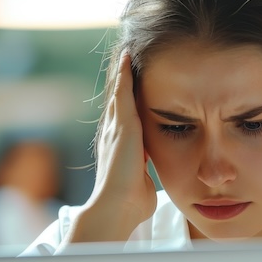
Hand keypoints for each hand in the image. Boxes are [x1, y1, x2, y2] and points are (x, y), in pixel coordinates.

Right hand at [73, 52, 157, 240]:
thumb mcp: (141, 182)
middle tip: (125, 58)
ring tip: (126, 52)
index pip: (124, 118)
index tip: (132, 85)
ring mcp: (116, 128)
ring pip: (119, 93)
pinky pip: (123, 93)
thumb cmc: (131, 203)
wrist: (116, 208)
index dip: (127, 101)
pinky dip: (124, 75)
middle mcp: (113, 134)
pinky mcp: (123, 126)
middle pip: (118, 101)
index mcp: (119, 147)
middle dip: (121, 81)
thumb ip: (144, 174)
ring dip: (122, 72)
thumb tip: (147, 179)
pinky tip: (127, 58)